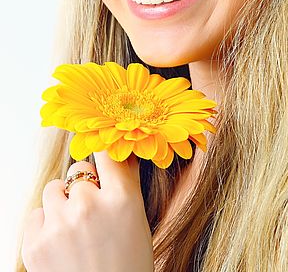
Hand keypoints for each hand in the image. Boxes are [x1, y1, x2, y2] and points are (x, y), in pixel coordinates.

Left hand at [21, 151, 153, 271]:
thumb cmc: (126, 265)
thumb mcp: (136, 220)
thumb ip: (126, 182)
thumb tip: (120, 148)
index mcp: (121, 199)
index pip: (107, 151)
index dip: (103, 146)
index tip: (101, 143)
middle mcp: (89, 205)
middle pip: (78, 170)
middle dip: (83, 186)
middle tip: (93, 213)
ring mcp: (59, 224)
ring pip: (54, 189)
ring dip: (62, 202)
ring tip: (75, 229)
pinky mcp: (35, 243)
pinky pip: (36, 213)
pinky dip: (45, 224)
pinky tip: (60, 243)